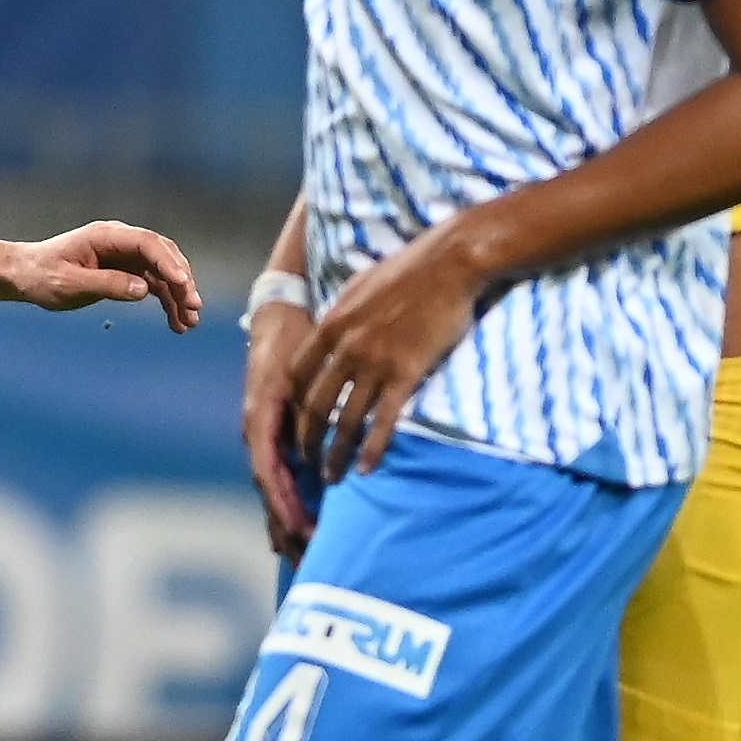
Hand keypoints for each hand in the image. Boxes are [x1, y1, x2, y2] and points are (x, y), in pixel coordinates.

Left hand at [0, 221, 201, 328]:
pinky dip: (166, 302)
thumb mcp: (70, 284)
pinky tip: (176, 323)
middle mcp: (119, 242)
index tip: (184, 284)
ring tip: (189, 323)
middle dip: (181, 281)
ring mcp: (124, 256)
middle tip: (194, 307)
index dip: (168, 262)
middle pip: (162, 256)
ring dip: (178, 296)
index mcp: (104, 236)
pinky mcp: (125, 271)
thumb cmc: (42, 276)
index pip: (146, 243)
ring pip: (162, 273)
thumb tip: (144, 289)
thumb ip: (106, 285)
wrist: (25, 276)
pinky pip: (153, 285)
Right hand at [237, 297, 315, 557]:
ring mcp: (262, 436)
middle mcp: (257, 434)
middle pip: (268, 492)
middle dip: (287, 528)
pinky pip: (276, 479)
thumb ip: (307, 411)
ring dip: (285, 525)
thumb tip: (315, 451)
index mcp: (260, 420)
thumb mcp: (300, 373)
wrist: (279, 316)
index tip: (307, 532)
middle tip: (309, 563)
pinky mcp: (272, 435)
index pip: (269, 474)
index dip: (287, 506)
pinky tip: (290, 533)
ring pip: (271, 491)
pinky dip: (284, 507)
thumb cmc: (292, 341)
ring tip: (302, 559)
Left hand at [288, 235, 482, 479]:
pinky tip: (366, 468)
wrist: (447, 264)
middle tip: (305, 462)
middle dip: (306, 438)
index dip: (292, 403)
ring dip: (335, 453)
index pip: (297, 374)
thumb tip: (332, 332)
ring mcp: (375, 362)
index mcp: (331, 325)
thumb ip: (342, 317)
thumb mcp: (358, 289)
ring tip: (330, 477)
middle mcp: (346, 347)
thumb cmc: (407, 272)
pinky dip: (372, 449)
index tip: (294, 422)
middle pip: (314, 404)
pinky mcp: (406, 373)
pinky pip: (383, 421)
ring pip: (346, 419)